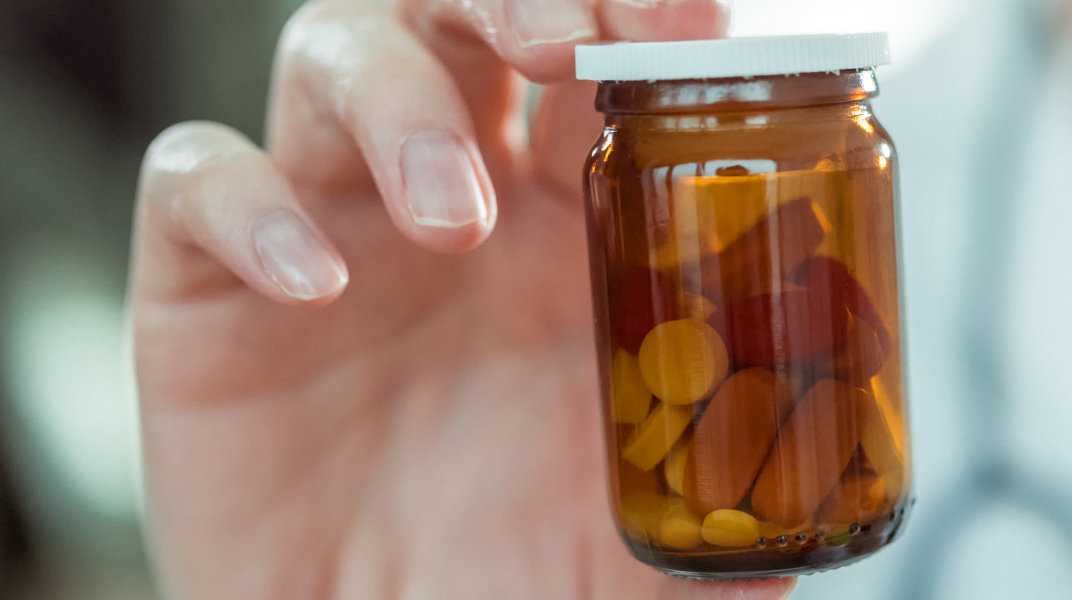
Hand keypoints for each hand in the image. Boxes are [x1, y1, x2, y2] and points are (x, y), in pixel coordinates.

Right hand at [129, 0, 790, 596]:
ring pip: (334, 54)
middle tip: (563, 38)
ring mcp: (333, 230)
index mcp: (580, 228)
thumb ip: (745, 495)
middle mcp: (460, 202)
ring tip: (454, 216)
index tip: (695, 23)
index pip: (604, 58)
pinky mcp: (209, 295)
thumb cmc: (525, 593)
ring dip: (397, 101)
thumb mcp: (664, 547)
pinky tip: (316, 287)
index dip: (638, 13)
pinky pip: (192, 180)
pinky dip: (244, 205)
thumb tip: (847, 461)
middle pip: (466, 12)